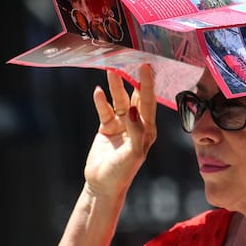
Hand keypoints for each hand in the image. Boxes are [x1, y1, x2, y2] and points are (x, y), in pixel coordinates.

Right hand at [84, 64, 156, 196]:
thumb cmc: (122, 172)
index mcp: (148, 130)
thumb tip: (132, 109)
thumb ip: (135, 131)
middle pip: (135, 97)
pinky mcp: (107, 128)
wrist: (103, 185)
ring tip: (111, 69)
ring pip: (119, 100)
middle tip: (130, 60)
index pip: (148, 102)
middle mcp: (136, 124)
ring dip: (115, 86)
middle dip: (133, 79)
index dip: (147, 84)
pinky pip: (104, 110)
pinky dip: (101, 100)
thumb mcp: (132, 153)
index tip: (147, 67)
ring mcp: (121, 125)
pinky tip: (98, 90)